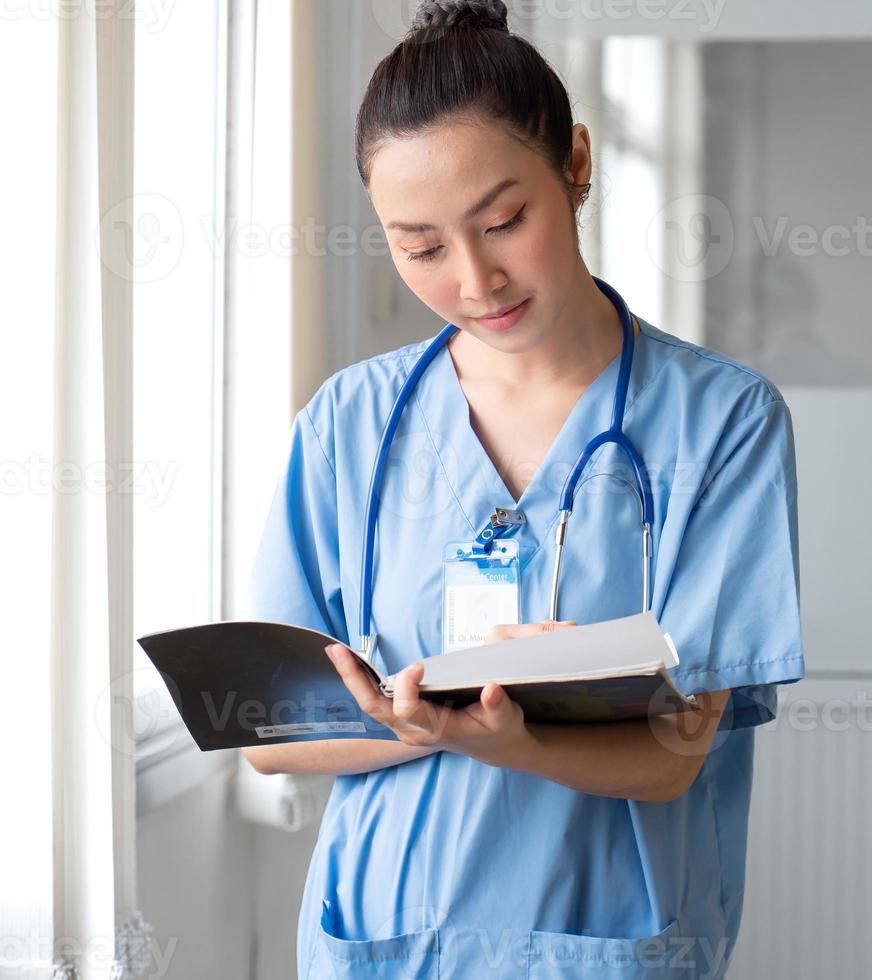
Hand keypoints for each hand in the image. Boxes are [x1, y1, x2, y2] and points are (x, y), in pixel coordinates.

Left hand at [323, 619, 576, 767]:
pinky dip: (362, 680)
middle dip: (354, 679)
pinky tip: (352, 662)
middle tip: (336, 651)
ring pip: (370, 704)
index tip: (418, 666)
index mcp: (436, 729)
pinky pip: (376, 700)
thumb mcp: (505, 717)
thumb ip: (496, 705)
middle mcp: (413, 730)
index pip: (408, 710)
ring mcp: (404, 726)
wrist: (492, 745)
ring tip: (336, 651)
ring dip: (352, 677)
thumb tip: (491, 688)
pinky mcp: (402, 718)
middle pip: (374, 707)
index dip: (407, 687)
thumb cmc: (498, 728)